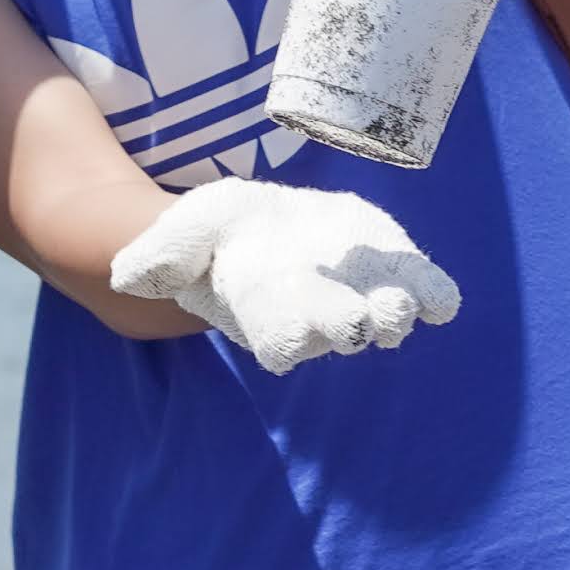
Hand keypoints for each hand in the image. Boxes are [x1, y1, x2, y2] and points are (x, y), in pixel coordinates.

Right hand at [108, 180, 459, 372]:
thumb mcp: (182, 231)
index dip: (288, 336)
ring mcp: (361, 296)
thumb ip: (159, 254)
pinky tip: (441, 297)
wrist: (261, 230)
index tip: (289, 335)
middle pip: (341, 334)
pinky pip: (424, 290)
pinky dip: (435, 294)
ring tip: (402, 303)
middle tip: (360, 321)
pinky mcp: (393, 269)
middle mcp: (321, 317)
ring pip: (388, 319)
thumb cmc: (216, 239)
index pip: (281, 340)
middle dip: (352, 326)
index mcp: (269, 316)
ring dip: (397, 313)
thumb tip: (127, 275)